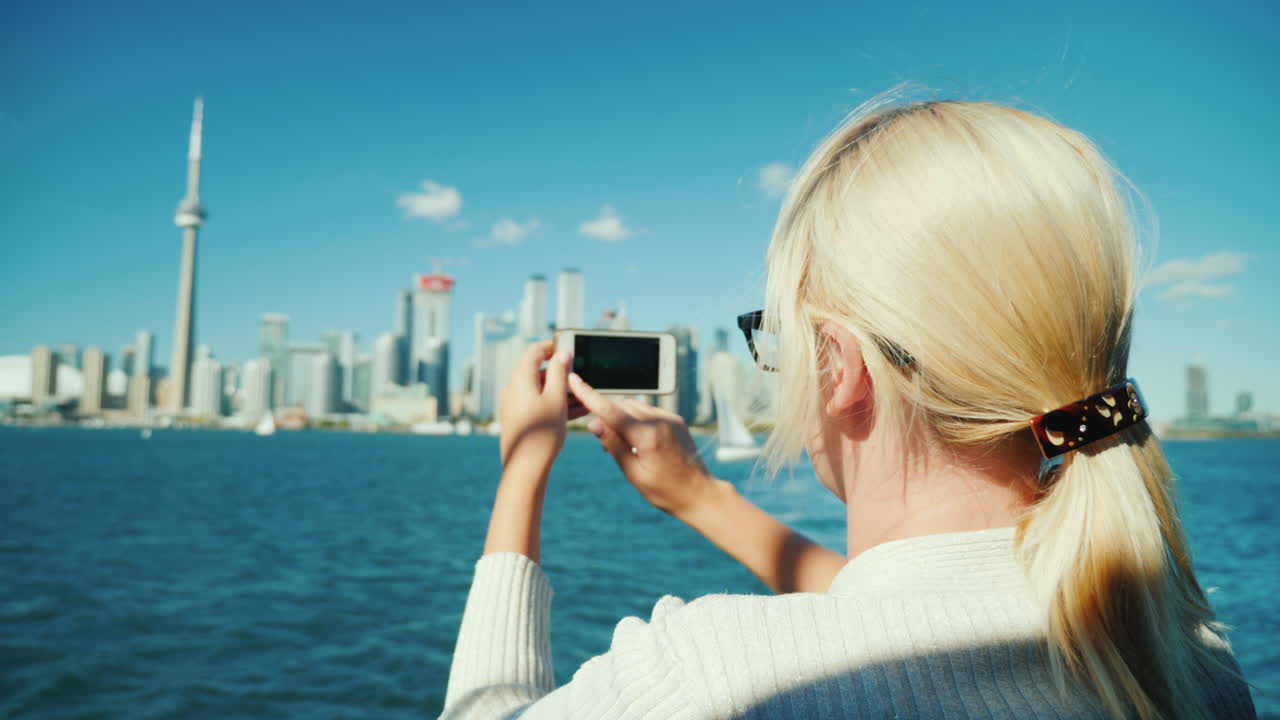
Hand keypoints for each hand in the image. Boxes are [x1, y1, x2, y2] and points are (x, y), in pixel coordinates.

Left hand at [498, 342, 573, 472]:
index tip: (569, 347)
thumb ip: (560, 373)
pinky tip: (578, 411)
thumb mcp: (556, 398)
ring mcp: (515, 405)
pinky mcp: (520, 419)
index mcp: (521, 378)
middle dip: (562, 374)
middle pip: (539, 372)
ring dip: (563, 392)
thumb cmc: (542, 432)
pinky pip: (540, 405)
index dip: (552, 347)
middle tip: (583, 378)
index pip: (535, 351)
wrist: (525, 467)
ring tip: (586, 398)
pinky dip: (556, 404)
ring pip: (542, 391)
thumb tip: (562, 355)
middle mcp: (514, 389)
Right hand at [568, 373, 715, 517]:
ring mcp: (670, 419)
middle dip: (606, 414)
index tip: (573, 380)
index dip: (589, 395)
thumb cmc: (666, 491)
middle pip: (621, 406)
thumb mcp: (634, 474)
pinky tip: (638, 439)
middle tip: (602, 437)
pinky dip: (637, 419)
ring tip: (624, 444)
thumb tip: (594, 424)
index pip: (610, 411)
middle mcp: (660, 421)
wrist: (701, 493)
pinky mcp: (676, 420)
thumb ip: (614, 446)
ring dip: (622, 416)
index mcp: (647, 436)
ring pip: (635, 406)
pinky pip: (649, 411)